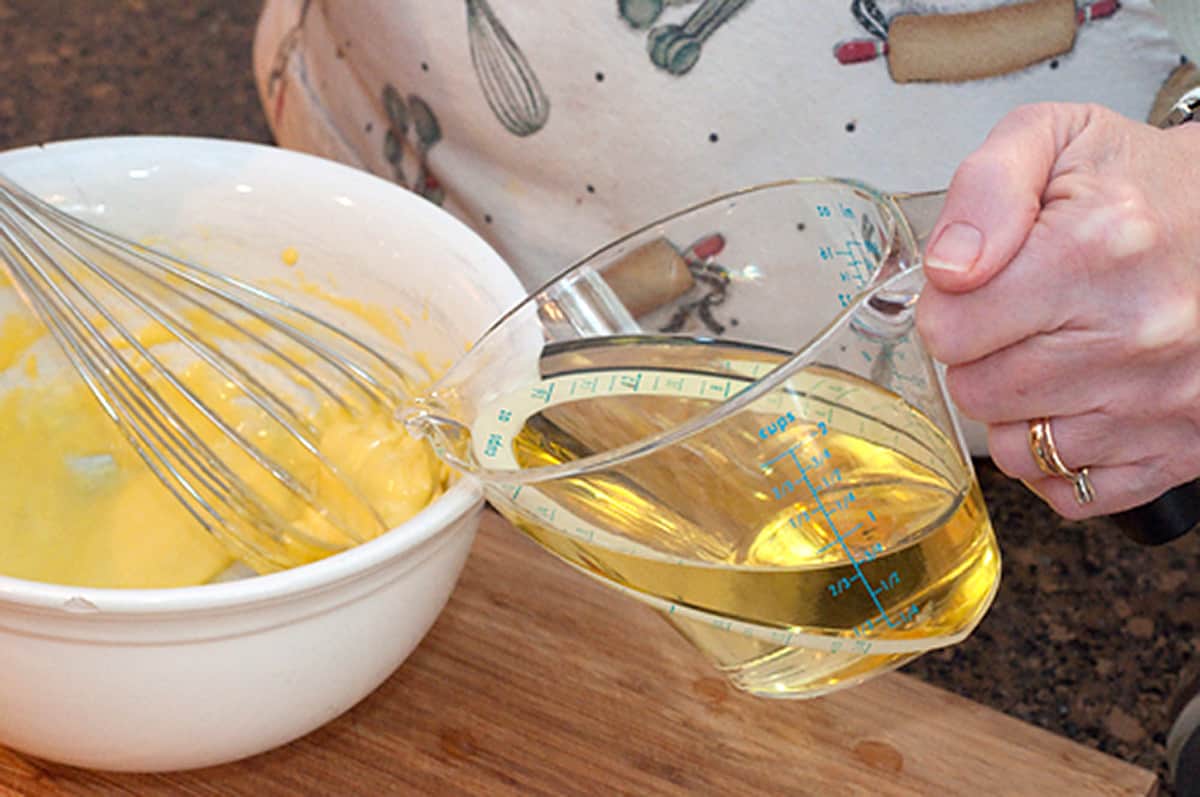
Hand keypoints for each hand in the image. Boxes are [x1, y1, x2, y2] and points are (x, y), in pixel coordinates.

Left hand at [915, 102, 1199, 518]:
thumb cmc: (1139, 184)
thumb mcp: (1053, 140)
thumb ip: (983, 190)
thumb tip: (948, 270)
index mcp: (1098, 248)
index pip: (949, 330)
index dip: (948, 307)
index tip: (979, 285)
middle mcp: (1140, 333)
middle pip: (978, 392)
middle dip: (979, 356)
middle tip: (1021, 316)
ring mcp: (1166, 401)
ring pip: (1019, 449)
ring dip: (1017, 409)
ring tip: (1055, 355)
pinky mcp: (1183, 449)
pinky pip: (1071, 490)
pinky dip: (1058, 458)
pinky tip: (1079, 403)